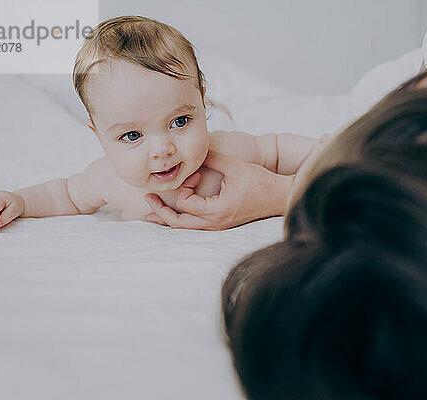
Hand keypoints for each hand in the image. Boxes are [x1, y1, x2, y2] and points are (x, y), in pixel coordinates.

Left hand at [143, 152, 293, 229]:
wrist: (279, 197)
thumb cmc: (260, 182)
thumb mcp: (234, 167)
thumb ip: (211, 159)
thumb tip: (193, 151)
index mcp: (218, 210)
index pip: (187, 203)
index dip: (184, 187)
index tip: (193, 175)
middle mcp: (216, 223)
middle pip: (180, 224)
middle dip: (161, 213)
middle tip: (147, 200)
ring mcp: (218, 227)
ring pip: (186, 228)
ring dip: (168, 219)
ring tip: (151, 212)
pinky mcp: (221, 225)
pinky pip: (195, 227)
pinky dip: (181, 221)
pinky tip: (170, 216)